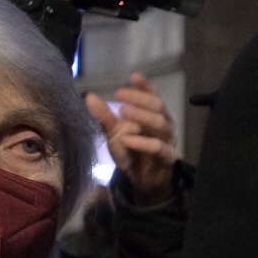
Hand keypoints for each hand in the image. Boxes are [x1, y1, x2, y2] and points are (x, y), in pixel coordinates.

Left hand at [86, 74, 179, 204]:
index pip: (154, 95)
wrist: (144, 180)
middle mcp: (164, 125)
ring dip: (142, 116)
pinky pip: (158, 147)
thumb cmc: (132, 151)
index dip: (145, 86)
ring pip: (161, 124)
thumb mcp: (114, 133)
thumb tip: (89, 96)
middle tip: (119, 95)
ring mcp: (168, 141)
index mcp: (154, 115)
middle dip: (139, 98)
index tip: (133, 77)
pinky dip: (142, 142)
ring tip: (122, 111)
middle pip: (158, 106)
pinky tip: (127, 139)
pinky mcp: (168, 158)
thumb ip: (105, 117)